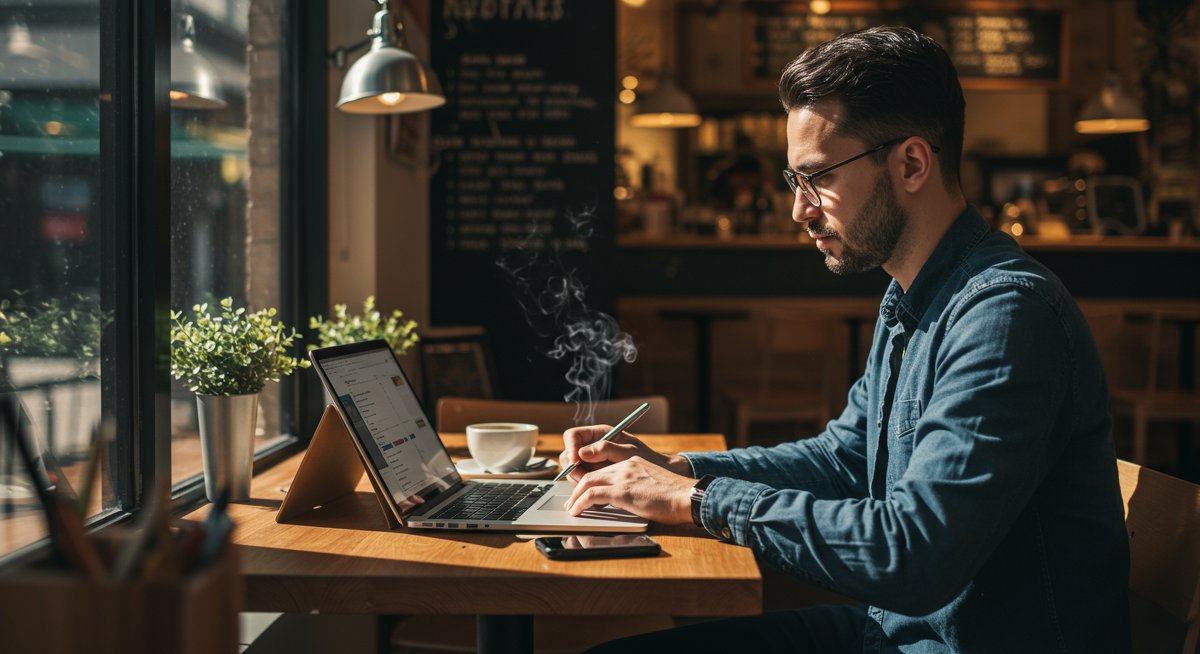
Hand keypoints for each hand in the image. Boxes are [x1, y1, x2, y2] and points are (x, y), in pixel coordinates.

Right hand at [558, 424, 688, 481]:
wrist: (664, 481)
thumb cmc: (651, 461)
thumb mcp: (630, 452)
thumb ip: (605, 449)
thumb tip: (582, 453)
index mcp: (600, 434)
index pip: (572, 436)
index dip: (570, 448)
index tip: (576, 461)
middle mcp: (594, 448)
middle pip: (569, 455)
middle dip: (573, 469)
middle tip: (583, 480)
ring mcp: (594, 464)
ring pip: (573, 472)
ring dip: (578, 482)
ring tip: (593, 491)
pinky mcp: (598, 479)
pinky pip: (584, 484)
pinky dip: (587, 491)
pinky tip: (598, 498)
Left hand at [564, 456, 694, 523]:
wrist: (688, 497)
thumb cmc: (675, 497)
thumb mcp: (652, 485)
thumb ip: (636, 487)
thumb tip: (627, 500)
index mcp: (633, 463)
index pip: (603, 469)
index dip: (589, 481)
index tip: (583, 492)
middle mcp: (626, 466)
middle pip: (592, 473)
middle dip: (577, 488)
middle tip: (572, 502)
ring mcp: (623, 477)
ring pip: (588, 481)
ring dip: (575, 496)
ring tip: (571, 508)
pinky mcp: (623, 491)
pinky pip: (592, 495)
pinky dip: (580, 503)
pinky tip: (577, 512)